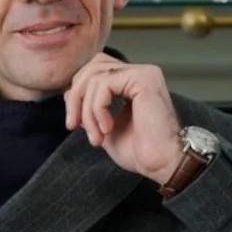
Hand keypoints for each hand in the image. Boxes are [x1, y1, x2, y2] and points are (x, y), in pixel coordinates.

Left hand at [64, 53, 183, 184]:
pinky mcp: (143, 79)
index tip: (73, 124)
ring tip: (97, 136)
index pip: (95, 71)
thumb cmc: (140, 151)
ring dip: (87, 110)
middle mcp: (140, 72)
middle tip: (74, 126)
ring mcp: (143, 73)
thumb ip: (89, 108)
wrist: (162, 164)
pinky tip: (107, 128)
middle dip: (76, 98)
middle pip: (92, 67)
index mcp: (133, 81)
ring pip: (95, 77)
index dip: (77, 94)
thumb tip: (69, 93)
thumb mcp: (103, 126)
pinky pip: (104, 84)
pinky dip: (97, 108)